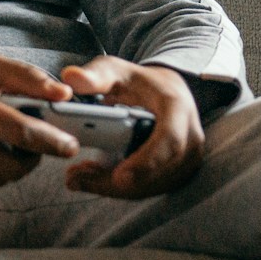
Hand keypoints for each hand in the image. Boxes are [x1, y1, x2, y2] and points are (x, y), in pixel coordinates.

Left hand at [58, 56, 202, 198]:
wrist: (164, 90)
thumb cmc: (137, 81)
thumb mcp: (114, 70)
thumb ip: (94, 75)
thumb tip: (71, 77)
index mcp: (177, 107)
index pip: (170, 140)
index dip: (147, 161)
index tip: (120, 176)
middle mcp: (189, 136)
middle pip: (159, 171)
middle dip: (118, 181)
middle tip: (77, 178)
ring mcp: (187, 157)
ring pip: (152, 185)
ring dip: (114, 188)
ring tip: (77, 177)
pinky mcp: (178, 172)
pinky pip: (150, 187)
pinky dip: (120, 189)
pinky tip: (92, 179)